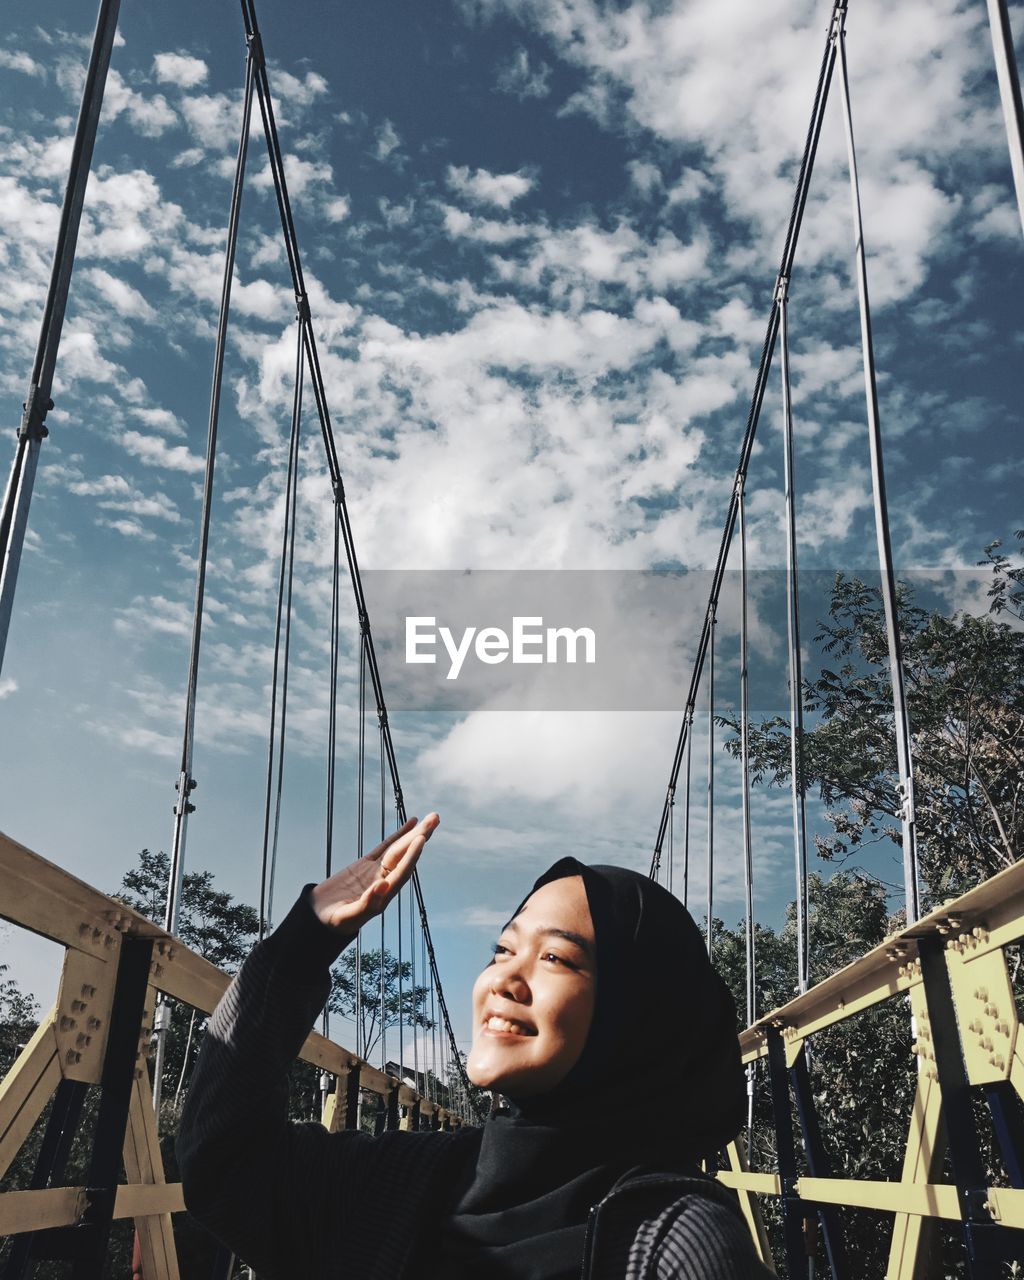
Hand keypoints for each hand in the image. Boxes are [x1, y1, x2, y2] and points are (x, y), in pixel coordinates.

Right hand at [310, 813, 439, 933]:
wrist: (320, 919)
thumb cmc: (333, 922)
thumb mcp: (348, 916)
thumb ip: (366, 903)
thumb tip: (384, 884)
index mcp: (384, 895)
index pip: (402, 872)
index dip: (412, 856)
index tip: (422, 839)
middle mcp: (385, 881)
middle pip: (405, 855)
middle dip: (420, 837)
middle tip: (435, 818)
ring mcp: (376, 871)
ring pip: (398, 848)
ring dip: (414, 833)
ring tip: (431, 818)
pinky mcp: (366, 865)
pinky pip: (385, 846)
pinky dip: (398, 835)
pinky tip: (411, 824)